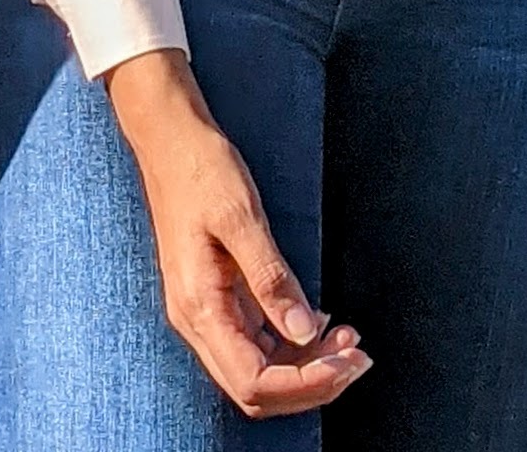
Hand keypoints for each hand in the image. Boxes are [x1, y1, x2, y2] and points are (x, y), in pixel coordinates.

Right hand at [107, 49, 371, 420]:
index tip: (348, 361)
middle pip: (256, 389)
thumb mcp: (242, 217)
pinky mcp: (215, 296)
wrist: (168, 137)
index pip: (254, 381)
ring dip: (305, 366)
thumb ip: (271, 278)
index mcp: (199, 306)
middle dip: (311, 382)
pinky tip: (319, 321)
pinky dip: (291, 344)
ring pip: (258, 370)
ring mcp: (204, 310)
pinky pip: (256, 342)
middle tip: (358, 356)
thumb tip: (304, 334)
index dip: (305, 383)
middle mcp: (197, 319)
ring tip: (348, 339)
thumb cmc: (202, 169)